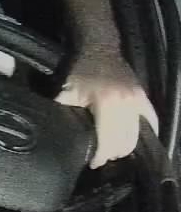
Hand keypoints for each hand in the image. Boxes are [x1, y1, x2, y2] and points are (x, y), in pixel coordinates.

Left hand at [55, 47, 158, 167]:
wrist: (99, 48)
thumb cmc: (80, 70)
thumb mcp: (66, 93)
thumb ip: (65, 113)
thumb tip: (59, 133)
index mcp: (106, 105)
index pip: (107, 141)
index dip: (100, 156)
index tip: (93, 163)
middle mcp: (126, 105)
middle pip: (124, 142)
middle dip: (112, 154)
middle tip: (101, 158)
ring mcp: (138, 101)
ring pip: (137, 135)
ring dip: (126, 147)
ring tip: (113, 152)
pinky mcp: (144, 97)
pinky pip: (151, 120)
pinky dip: (147, 133)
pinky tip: (138, 143)